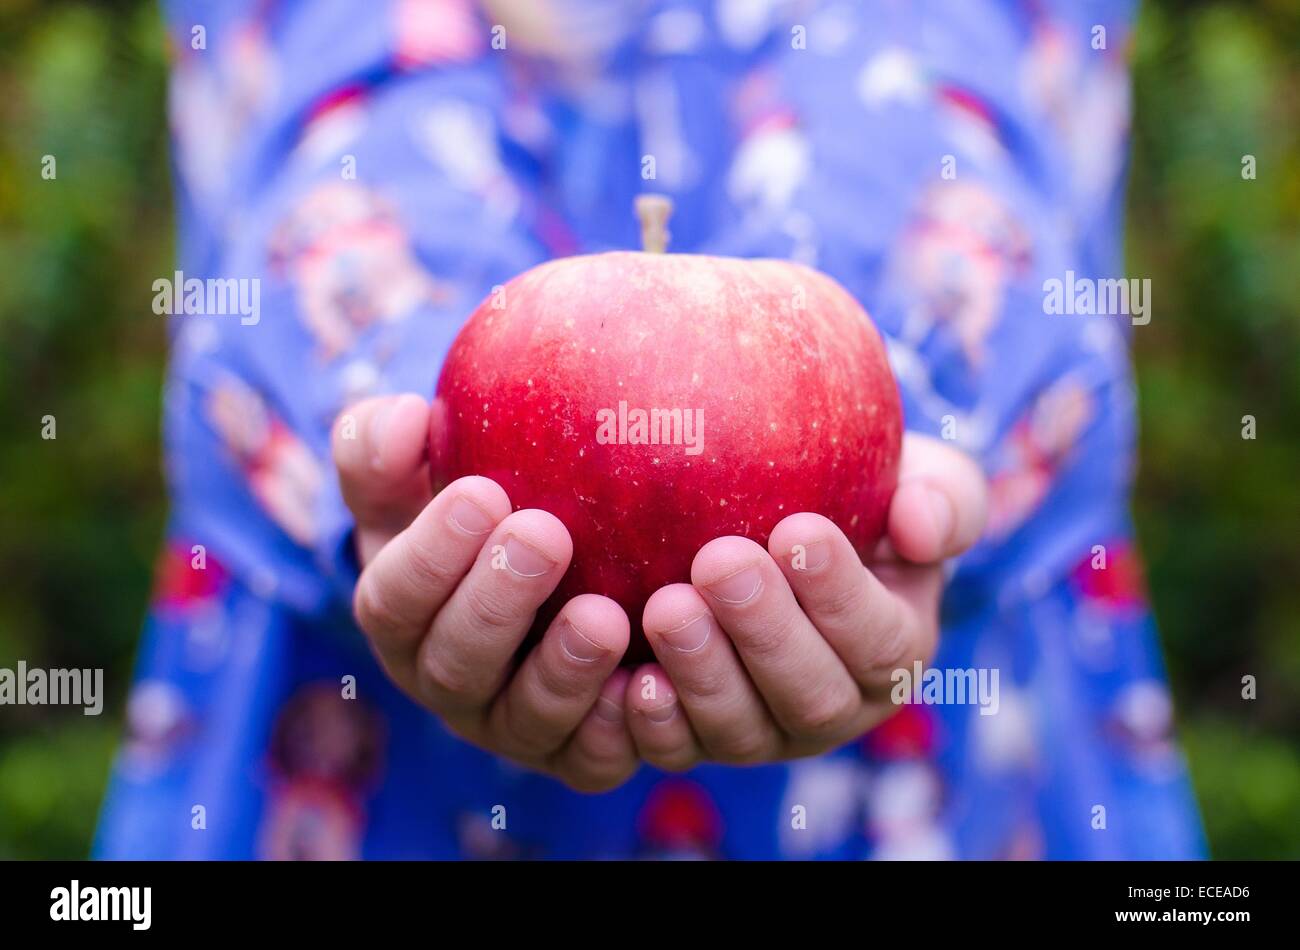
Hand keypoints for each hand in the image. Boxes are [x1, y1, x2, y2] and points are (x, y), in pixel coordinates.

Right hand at [331, 394, 638, 791]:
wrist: (564, 566)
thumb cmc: (487, 506)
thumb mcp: (423, 471)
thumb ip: (389, 444)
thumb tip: (405, 417)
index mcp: (403, 617)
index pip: (395, 598)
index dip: (431, 554)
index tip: (482, 493)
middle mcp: (450, 683)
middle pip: (456, 665)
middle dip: (496, 604)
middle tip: (545, 535)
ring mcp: (514, 726)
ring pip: (527, 720)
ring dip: (562, 671)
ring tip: (603, 616)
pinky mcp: (579, 754)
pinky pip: (593, 761)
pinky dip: (617, 730)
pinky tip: (649, 681)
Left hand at [623, 433, 988, 768]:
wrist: (769, 520)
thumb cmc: (852, 493)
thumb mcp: (916, 477)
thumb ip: (943, 498)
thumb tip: (920, 523)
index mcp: (895, 652)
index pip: (880, 639)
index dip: (841, 593)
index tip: (799, 529)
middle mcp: (834, 707)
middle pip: (811, 696)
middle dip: (765, 632)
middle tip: (720, 561)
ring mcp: (763, 732)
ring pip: (740, 729)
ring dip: (702, 673)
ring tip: (666, 605)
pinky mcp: (695, 741)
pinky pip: (675, 749)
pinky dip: (651, 722)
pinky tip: (626, 677)